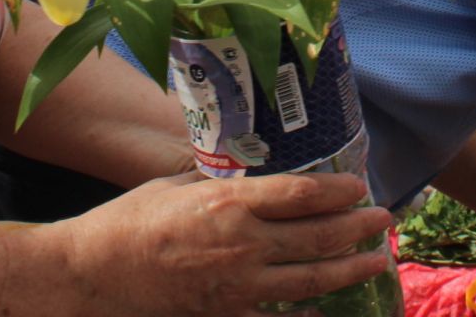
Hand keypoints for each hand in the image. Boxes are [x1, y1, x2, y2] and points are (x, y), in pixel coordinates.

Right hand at [58, 171, 392, 315]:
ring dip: (349, 269)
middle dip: (358, 227)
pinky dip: (305, 315)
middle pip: (318, 235)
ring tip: (377, 260)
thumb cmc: (126, 221)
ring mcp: (237, 285)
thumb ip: (214, 180)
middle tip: (384, 219)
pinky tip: (324, 310)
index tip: (360, 187)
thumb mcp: (172, 184)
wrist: (91, 274)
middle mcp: (242, 243)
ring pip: (310, 280)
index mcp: (229, 202)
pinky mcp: (225, 313)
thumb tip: (244, 172)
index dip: (340, 191)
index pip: (303, 194)